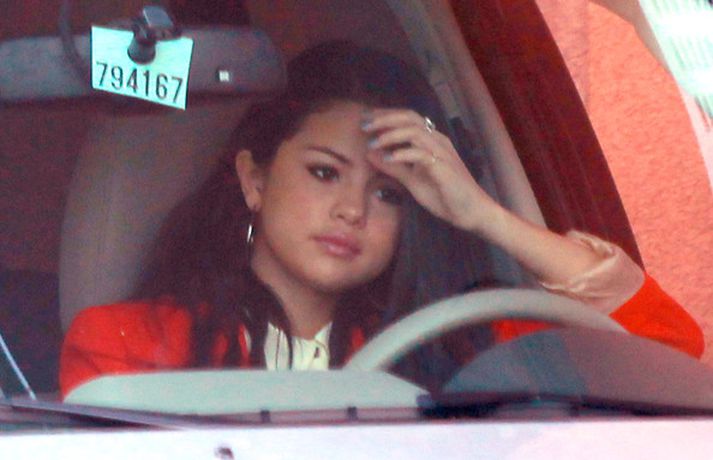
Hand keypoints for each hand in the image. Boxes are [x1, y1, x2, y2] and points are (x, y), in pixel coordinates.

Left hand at [362, 108, 495, 231]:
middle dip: (384, 119)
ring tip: (372, 143)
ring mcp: (442, 153)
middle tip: (364, 125)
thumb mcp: (412, 181)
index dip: (385, 116)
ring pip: (414, 132)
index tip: (365, 120)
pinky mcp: (443, 167)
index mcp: (431, 141)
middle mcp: (437, 141)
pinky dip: (401, 154)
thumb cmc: (444, 196)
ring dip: (390, 135)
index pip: (407, 119)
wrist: (471, 213)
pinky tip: (387, 159)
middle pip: (409, 118)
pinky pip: (420, 154)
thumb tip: (371, 154)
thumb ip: (394, 167)